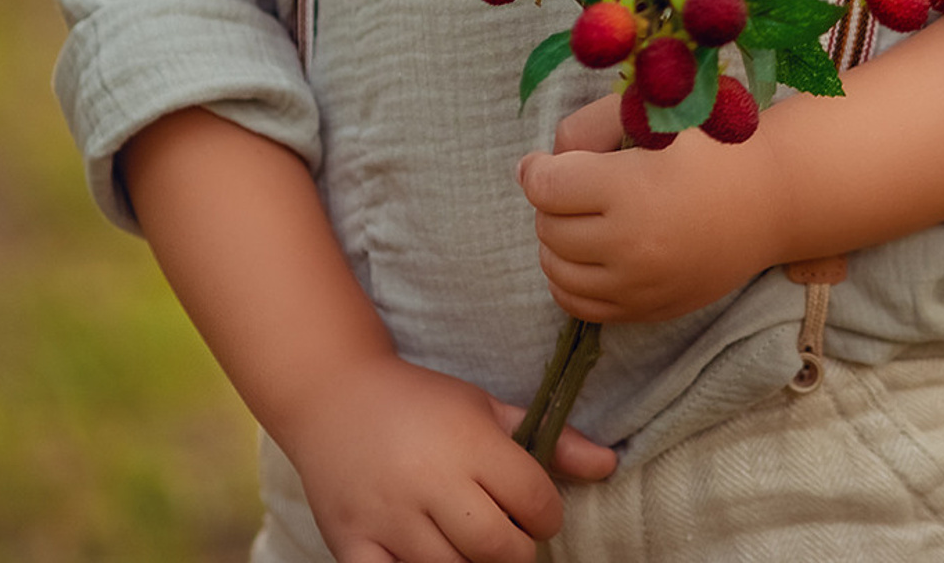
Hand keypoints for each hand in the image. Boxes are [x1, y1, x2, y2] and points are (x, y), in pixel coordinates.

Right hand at [276, 349, 614, 562]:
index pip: (535, 502)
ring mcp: (388, 517)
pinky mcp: (352, 544)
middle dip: (516, 549)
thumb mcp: (485, 408)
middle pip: (500, 549)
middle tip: (505, 533)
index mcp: (468, 441)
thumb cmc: (421, 403)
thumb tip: (610, 464)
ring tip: (467, 540)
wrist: (334, 396)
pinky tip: (427, 556)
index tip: (535, 509)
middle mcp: (429, 481)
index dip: (547, 513)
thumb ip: (550, 438)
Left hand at [517, 107, 788, 324]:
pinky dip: (568, 279)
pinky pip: (579, 306)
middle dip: (549, 203)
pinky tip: (585, 253)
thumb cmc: (709, 146)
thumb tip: (540, 167)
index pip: (545, 188)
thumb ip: (586, 127)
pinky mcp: (648, 310)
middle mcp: (630, 247)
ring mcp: (639, 287)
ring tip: (578, 216)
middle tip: (572, 183)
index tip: (544, 162)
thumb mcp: (651, 115)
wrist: (769, 201)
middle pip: (548, 229)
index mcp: (630, 190)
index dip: (536, 169)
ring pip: (556, 272)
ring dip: (555, 241)